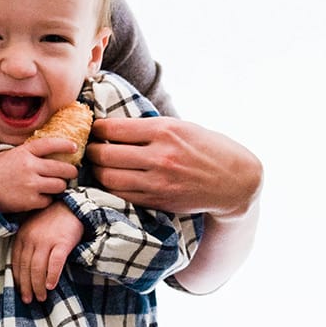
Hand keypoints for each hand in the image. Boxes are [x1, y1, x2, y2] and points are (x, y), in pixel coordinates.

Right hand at [0, 137, 76, 214]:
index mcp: (24, 153)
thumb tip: (45, 153)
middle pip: (62, 168)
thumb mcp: (8, 155)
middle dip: (71, 172)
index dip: (65, 145)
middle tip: (72, 173)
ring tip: (56, 187)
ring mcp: (31, 185)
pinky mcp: (30, 201)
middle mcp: (30, 167)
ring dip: (60, 186)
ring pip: (59, 185)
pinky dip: (47, 200)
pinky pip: (49, 200)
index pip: (50, 144)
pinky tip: (42, 198)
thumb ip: (26, 153)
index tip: (75, 147)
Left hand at [11, 201, 84, 303]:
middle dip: (26, 286)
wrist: (72, 206)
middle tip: (29, 300)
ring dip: (38, 286)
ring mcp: (46, 240)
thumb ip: (27, 244)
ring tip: (41, 297)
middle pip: (26, 268)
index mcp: (22, 235)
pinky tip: (51, 285)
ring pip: (38, 268)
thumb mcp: (33, 228)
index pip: (16, 262)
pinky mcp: (62, 242)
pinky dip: (52, 276)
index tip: (20, 291)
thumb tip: (25, 269)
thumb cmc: (53, 220)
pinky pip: (54, 263)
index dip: (17, 279)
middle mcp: (32, 238)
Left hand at [85, 116, 261, 217]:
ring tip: (99, 166)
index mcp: (164, 130)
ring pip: (109, 178)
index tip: (95, 130)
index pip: (113, 129)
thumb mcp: (182, 126)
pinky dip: (111, 188)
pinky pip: (122, 195)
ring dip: (98, 172)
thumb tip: (113, 126)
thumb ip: (149, 127)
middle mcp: (160, 155)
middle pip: (106, 154)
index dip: (97, 129)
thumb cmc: (207, 148)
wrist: (235, 180)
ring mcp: (159, 181)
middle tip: (91, 149)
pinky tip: (113, 181)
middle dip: (92, 151)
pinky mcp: (159, 200)